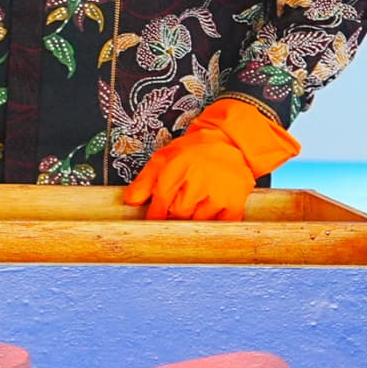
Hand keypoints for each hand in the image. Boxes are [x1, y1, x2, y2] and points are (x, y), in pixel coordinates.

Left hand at [126, 96, 300, 222]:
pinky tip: (211, 207)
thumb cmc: (193, 152)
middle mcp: (200, 179)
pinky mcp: (236, 202)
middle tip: (178, 204)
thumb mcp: (164, 158)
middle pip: (178, 214)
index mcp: (179, 166)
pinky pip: (218, 224)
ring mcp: (220, 192)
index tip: (155, 217)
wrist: (229, 143)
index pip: (161, 202)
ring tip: (197, 201)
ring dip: (193, 217)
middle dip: (174, 214)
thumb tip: (130, 202)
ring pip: (197, 221)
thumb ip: (144, 181)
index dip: (155, 213)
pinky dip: (212, 221)